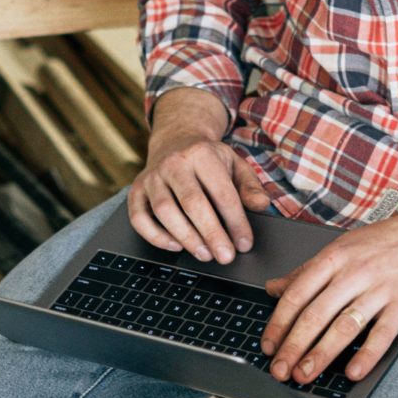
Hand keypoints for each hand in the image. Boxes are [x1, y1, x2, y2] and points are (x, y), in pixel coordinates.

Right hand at [128, 126, 271, 264]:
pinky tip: (176, 246)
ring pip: (164, 211)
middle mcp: (173, 163)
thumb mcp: (234, 164)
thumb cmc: (208, 160)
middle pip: (192, 203)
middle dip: (211, 234)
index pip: (221, 191)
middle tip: (225, 256)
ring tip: (205, 254)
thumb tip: (261, 204)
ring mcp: (151, 177)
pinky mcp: (136, 190)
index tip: (244, 243)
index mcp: (201, 153)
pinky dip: (155, 236)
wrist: (175, 141)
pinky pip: (139, 217)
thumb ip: (250, 185)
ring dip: (186, 238)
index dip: (235, 221)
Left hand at [259, 213, 397, 384]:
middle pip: (316, 314)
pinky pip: (382, 333)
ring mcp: (379, 288)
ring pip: (344, 326)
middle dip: (293, 346)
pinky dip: (366, 354)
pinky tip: (352, 372)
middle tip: (280, 370)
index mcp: (333, 259)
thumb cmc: (384, 242)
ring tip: (305, 374)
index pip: (297, 295)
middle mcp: (353, 273)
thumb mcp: (340, 249)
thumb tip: (272, 288)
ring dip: (321, 354)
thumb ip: (306, 272)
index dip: (279, 323)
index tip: (267, 346)